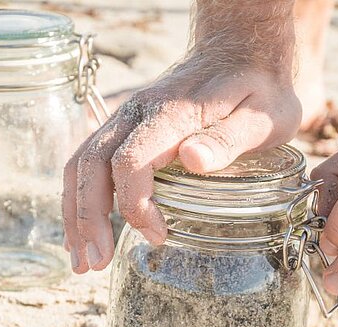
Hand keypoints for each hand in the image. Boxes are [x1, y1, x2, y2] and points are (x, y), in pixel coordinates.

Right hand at [62, 58, 300, 272]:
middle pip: (92, 165)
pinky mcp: (125, 128)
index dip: (135, 204)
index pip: (131, 161)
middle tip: (95, 264)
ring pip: (82, 164)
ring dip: (76, 213)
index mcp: (170, 114)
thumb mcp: (261, 116)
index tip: (158, 235)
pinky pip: (88, 161)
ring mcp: (126, 118)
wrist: (241, 51)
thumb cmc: (259, 89)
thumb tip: (191, 158)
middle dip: (88, 218)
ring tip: (82, 260)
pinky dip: (79, 197)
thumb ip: (228, 138)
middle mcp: (137, 113)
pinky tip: (82, 231)